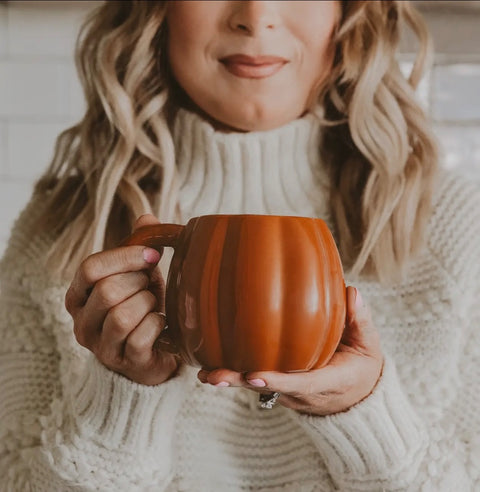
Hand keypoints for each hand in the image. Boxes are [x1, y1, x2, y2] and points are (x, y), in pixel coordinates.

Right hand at [65, 214, 177, 385]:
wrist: (154, 351)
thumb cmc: (143, 308)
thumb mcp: (140, 275)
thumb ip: (139, 248)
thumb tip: (148, 218)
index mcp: (79, 295)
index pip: (90, 268)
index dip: (125, 257)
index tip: (152, 255)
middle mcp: (82, 323)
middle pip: (107, 291)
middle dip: (139, 283)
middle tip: (151, 287)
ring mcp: (100, 347)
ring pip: (121, 316)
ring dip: (147, 305)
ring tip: (153, 306)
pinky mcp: (124, 363)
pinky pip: (140, 338)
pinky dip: (157, 325)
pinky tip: (161, 324)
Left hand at [197, 286, 383, 414]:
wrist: (356, 395)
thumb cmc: (361, 366)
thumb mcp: (369, 346)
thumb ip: (361, 321)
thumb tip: (351, 293)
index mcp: (327, 381)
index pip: (300, 383)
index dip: (277, 381)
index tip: (254, 376)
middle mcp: (302, 390)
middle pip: (268, 389)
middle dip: (240, 383)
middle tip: (214, 377)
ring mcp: (288, 391)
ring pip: (256, 387)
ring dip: (231, 379)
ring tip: (204, 372)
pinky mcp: (280, 385)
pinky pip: (255, 378)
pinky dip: (235, 372)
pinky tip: (211, 361)